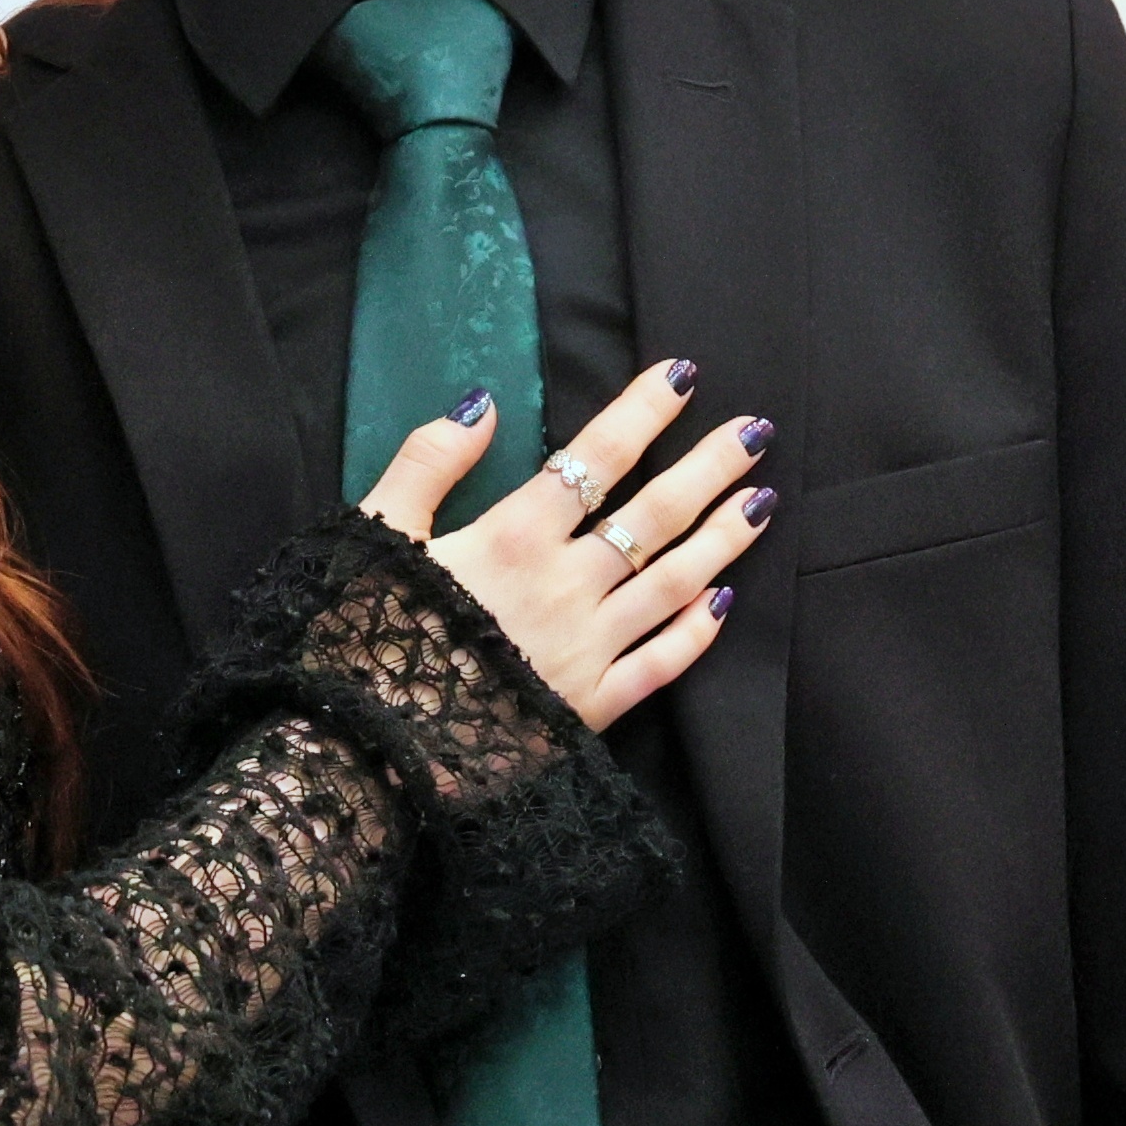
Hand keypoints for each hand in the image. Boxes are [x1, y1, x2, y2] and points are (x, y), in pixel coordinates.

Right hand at [360, 360, 770, 732]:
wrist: (370, 748)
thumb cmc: (364, 634)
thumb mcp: (374, 531)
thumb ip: (427, 462)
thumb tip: (483, 405)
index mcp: (511, 538)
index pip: (593, 459)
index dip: (642, 413)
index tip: (683, 377)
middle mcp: (565, 586)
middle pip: (653, 516)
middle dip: (709, 469)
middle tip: (757, 432)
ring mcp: (587, 648)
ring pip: (672, 583)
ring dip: (721, 540)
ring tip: (762, 502)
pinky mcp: (591, 705)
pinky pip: (659, 664)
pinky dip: (696, 633)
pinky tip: (724, 603)